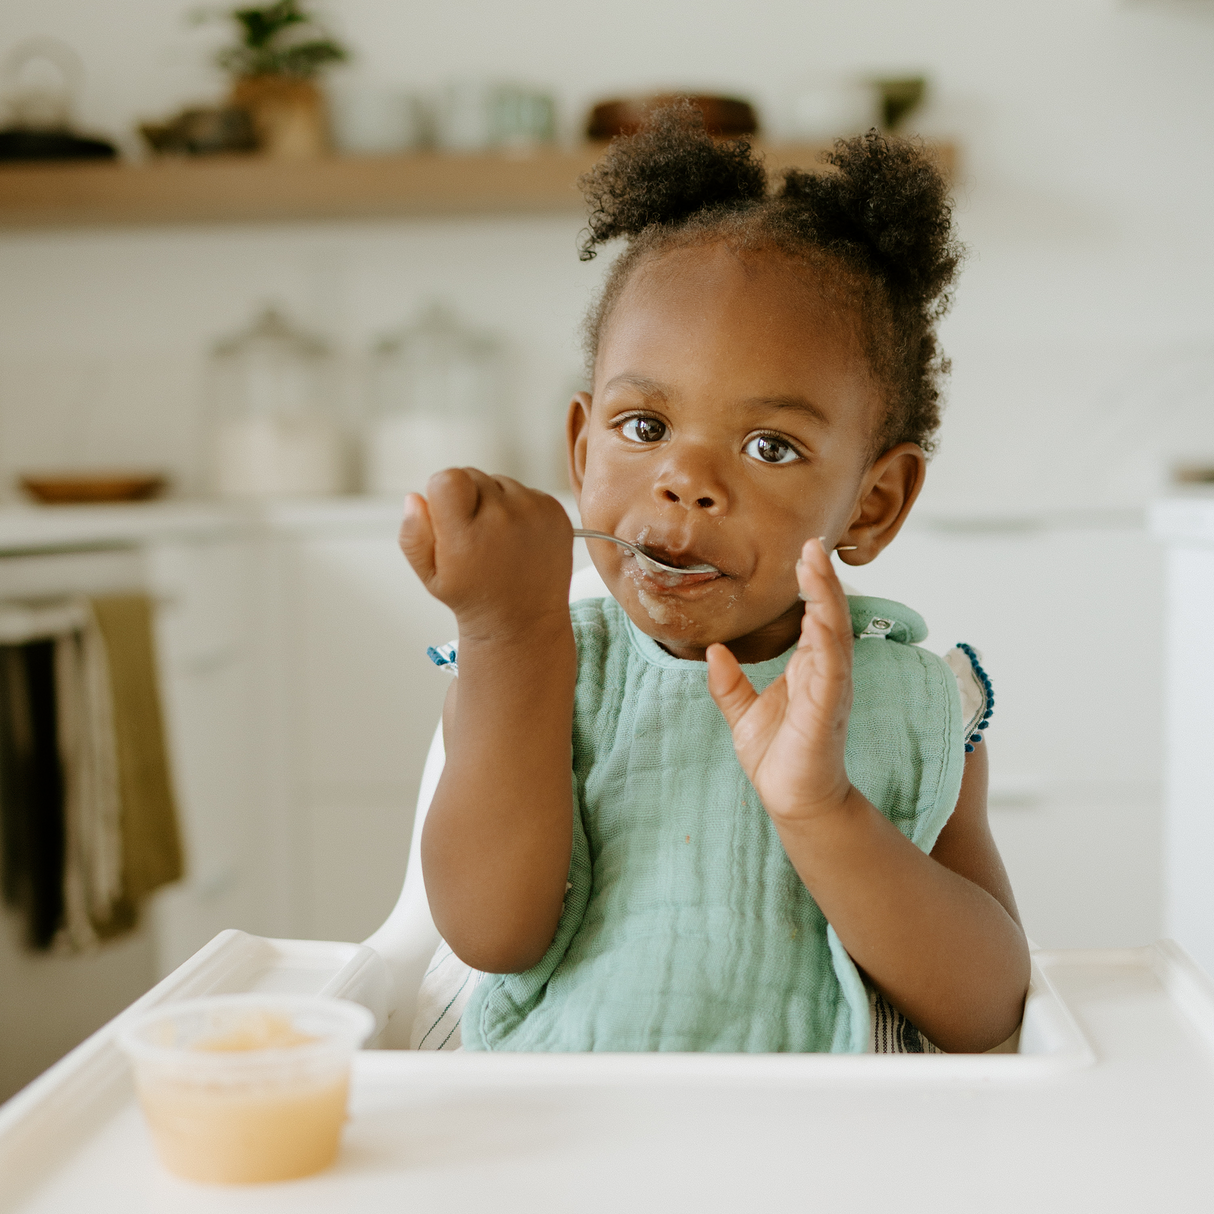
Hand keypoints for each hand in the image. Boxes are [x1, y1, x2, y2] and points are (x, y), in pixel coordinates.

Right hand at [399, 468, 573, 639]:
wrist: (524, 621)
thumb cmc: (473, 597)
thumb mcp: (431, 575)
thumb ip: (413, 534)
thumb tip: (415, 497)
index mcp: (467, 536)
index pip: (448, 478)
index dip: (443, 492)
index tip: (449, 516)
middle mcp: (504, 520)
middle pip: (473, 475)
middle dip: (469, 499)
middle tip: (475, 537)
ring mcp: (535, 515)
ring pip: (501, 482)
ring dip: (495, 503)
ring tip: (498, 541)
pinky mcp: (557, 514)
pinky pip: (527, 491)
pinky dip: (520, 509)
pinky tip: (519, 540)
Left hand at [707, 537, 854, 823]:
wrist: (792, 801)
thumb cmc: (778, 758)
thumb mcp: (742, 713)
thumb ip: (729, 682)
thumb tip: (713, 649)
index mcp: (809, 669)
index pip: (814, 617)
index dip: (811, 586)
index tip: (802, 552)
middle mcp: (826, 673)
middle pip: (829, 615)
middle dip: (822, 579)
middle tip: (812, 543)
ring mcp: (831, 689)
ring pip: (834, 633)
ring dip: (827, 597)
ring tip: (816, 564)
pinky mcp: (827, 710)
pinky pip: (831, 668)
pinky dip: (827, 639)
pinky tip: (819, 615)